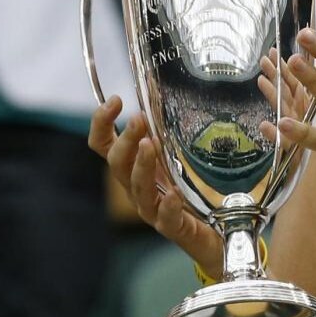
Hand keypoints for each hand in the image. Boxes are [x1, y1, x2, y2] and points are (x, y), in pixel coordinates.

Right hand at [88, 96, 220, 273]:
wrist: (214, 233)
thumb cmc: (191, 190)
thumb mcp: (177, 152)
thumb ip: (166, 125)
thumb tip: (159, 83)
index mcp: (133, 166)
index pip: (103, 144)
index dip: (101, 122)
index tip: (115, 100)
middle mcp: (136, 187)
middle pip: (116, 164)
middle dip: (124, 140)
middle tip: (138, 119)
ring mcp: (153, 209)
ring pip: (137, 189)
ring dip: (141, 166)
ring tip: (150, 144)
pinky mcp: (174, 228)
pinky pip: (165, 219)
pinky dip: (168, 206)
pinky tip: (174, 195)